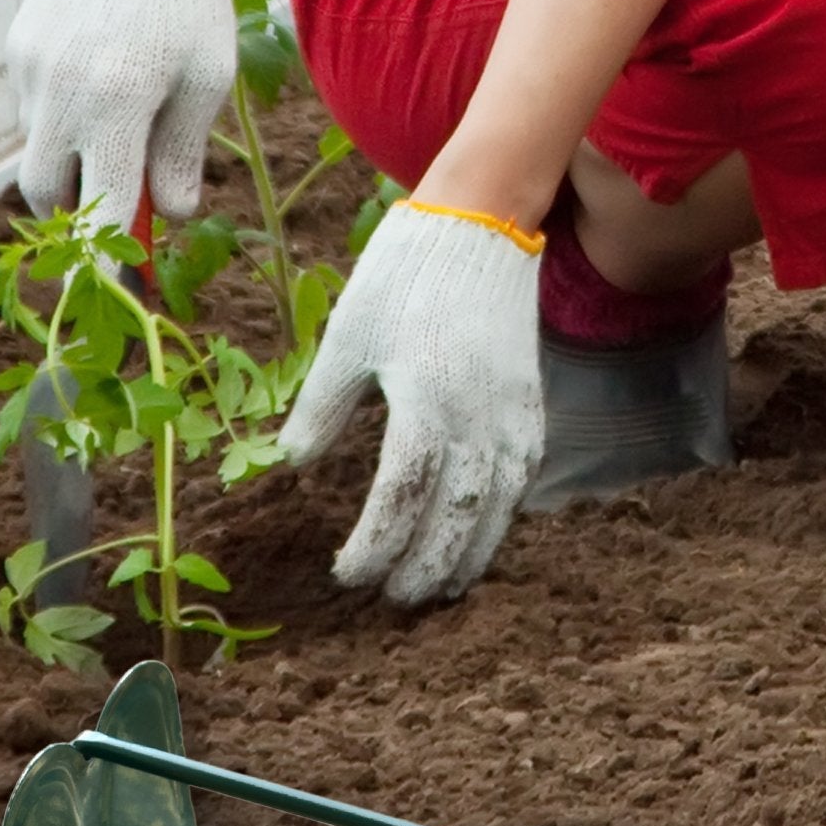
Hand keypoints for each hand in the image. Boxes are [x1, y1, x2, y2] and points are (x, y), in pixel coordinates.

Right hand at [7, 0, 234, 235]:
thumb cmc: (188, 4)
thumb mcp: (207, 82)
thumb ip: (184, 154)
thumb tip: (168, 216)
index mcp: (117, 106)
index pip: (100, 209)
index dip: (109, 256)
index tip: (123, 284)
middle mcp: (61, 93)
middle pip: (48, 194)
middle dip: (81, 211)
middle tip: (124, 203)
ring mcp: (31, 71)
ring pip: (39, 152)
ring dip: (76, 162)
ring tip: (128, 127)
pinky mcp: (19, 50)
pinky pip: (36, 110)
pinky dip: (67, 121)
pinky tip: (105, 86)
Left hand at [279, 202, 544, 605]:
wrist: (481, 226)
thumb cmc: (403, 276)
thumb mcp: (347, 336)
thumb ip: (321, 407)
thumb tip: (295, 464)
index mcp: (424, 400)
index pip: (399, 500)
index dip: (373, 547)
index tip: (346, 572)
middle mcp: (478, 418)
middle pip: (455, 520)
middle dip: (423, 567)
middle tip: (394, 600)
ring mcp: (512, 417)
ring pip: (496, 511)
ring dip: (468, 557)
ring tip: (441, 590)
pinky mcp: (530, 409)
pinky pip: (519, 482)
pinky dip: (500, 521)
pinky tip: (479, 539)